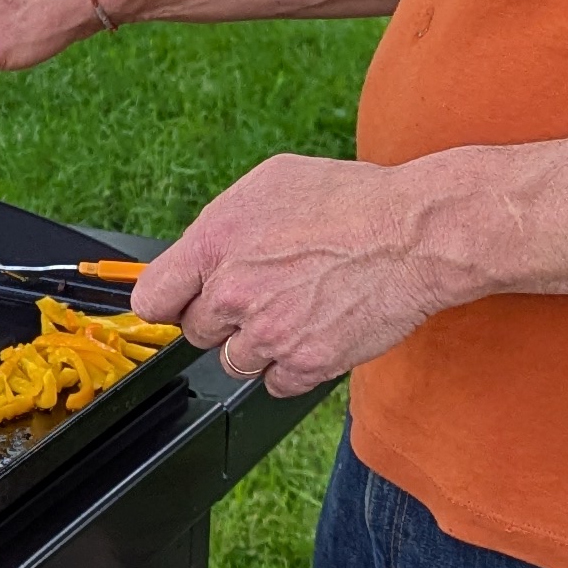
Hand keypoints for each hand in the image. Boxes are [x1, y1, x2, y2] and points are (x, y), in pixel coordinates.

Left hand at [136, 151, 488, 398]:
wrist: (414, 234)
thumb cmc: (351, 200)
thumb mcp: (271, 183)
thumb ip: (223, 225)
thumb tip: (201, 252)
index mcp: (215, 243)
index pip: (154, 297)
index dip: (170, 300)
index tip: (183, 302)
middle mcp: (233, 292)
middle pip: (197, 332)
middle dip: (223, 317)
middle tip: (264, 293)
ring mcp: (268, 333)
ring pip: (234, 362)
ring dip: (258, 344)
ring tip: (296, 310)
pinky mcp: (304, 364)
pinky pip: (274, 384)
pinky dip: (291, 366)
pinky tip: (314, 332)